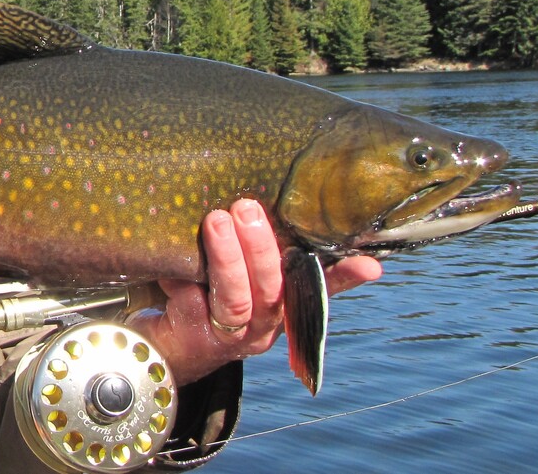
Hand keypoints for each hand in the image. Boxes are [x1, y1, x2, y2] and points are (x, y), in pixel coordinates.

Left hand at [131, 199, 381, 384]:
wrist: (169, 343)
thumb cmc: (211, 292)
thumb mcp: (239, 271)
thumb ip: (257, 247)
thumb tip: (265, 193)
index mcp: (283, 304)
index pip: (320, 289)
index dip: (344, 277)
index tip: (368, 264)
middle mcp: (265, 324)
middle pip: (272, 288)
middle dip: (261, 246)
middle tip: (246, 208)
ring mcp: (231, 334)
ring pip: (237, 299)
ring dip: (228, 258)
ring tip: (216, 220)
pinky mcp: (195, 337)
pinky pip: (190, 298)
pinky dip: (181, 271)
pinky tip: (172, 249)